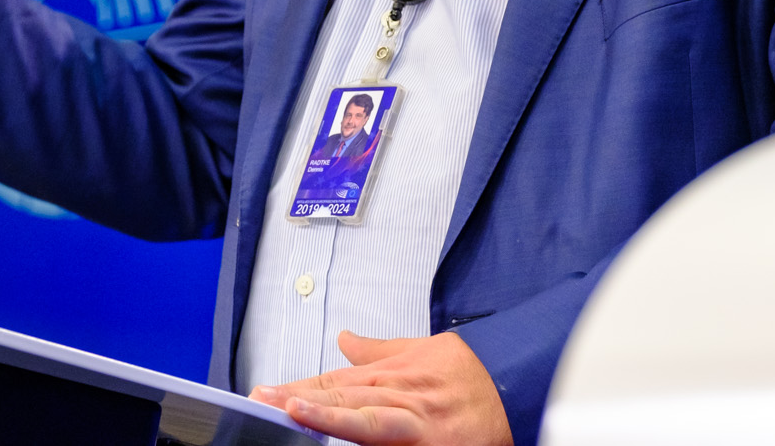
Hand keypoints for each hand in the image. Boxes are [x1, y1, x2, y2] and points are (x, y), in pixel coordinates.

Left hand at [250, 331, 512, 445]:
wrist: (514, 385)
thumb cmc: (468, 376)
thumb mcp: (421, 352)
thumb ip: (378, 350)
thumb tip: (346, 339)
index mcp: (388, 374)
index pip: (332, 381)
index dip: (297, 388)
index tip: (265, 393)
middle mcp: (394, 392)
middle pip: (337, 397)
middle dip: (296, 400)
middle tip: (261, 402)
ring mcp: (409, 416)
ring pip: (358, 415)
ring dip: (322, 414)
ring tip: (290, 411)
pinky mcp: (426, 437)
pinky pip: (385, 438)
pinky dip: (360, 438)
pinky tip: (337, 438)